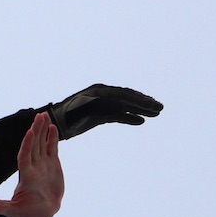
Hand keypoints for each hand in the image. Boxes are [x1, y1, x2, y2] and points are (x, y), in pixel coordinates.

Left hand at [0, 111, 62, 216]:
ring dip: (43, 130)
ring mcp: (43, 165)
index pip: (25, 156)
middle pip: (34, 145)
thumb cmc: (27, 214)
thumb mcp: (12, 211)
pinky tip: (53, 127)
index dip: (27, 144)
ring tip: (44, 116)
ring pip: (42, 144)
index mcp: (26, 175)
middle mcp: (33, 167)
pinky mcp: (52, 166)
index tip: (29, 132)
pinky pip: (52, 149)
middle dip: (36, 130)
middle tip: (39, 116)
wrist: (41, 214)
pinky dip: (52, 139)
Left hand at [47, 84, 161, 138]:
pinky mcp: (99, 115)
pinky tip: (140, 121)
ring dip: (140, 109)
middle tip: (160, 108)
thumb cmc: (66, 117)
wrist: (54, 124)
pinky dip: (129, 117)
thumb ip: (102, 106)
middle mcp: (102, 96)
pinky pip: (118, 115)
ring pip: (125, 106)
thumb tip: (121, 105)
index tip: (154, 105)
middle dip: (144, 103)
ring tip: (156, 114)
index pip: (125, 94)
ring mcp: (101, 105)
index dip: (140, 100)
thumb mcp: (83, 111)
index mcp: (99, 92)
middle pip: (128, 98)